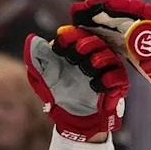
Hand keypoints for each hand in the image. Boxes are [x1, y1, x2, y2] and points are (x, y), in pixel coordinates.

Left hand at [24, 26, 127, 142]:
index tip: (60, 44)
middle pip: (96, 41)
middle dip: (87, 44)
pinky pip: (119, 78)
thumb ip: (36, 58)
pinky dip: (110, 79)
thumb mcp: (42, 76)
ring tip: (90, 65)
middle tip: (77, 51)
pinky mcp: (115, 84)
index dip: (70, 36)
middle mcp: (93, 54)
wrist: (71, 115)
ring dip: (100, 58)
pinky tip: (98, 83)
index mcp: (75, 48)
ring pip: (110, 57)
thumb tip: (32, 39)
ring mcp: (106, 69)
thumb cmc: (58, 90)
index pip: (76, 34)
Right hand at [70, 0, 150, 112]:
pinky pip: (118, 41)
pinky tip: (89, 39)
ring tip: (77, 23)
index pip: (132, 9)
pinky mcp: (140, 52)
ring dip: (97, 25)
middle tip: (76, 12)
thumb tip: (132, 32)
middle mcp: (149, 28)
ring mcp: (144, 40)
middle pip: (121, 16)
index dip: (112, 6)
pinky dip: (103, 38)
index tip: (93, 5)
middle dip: (98, 13)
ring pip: (117, 28)